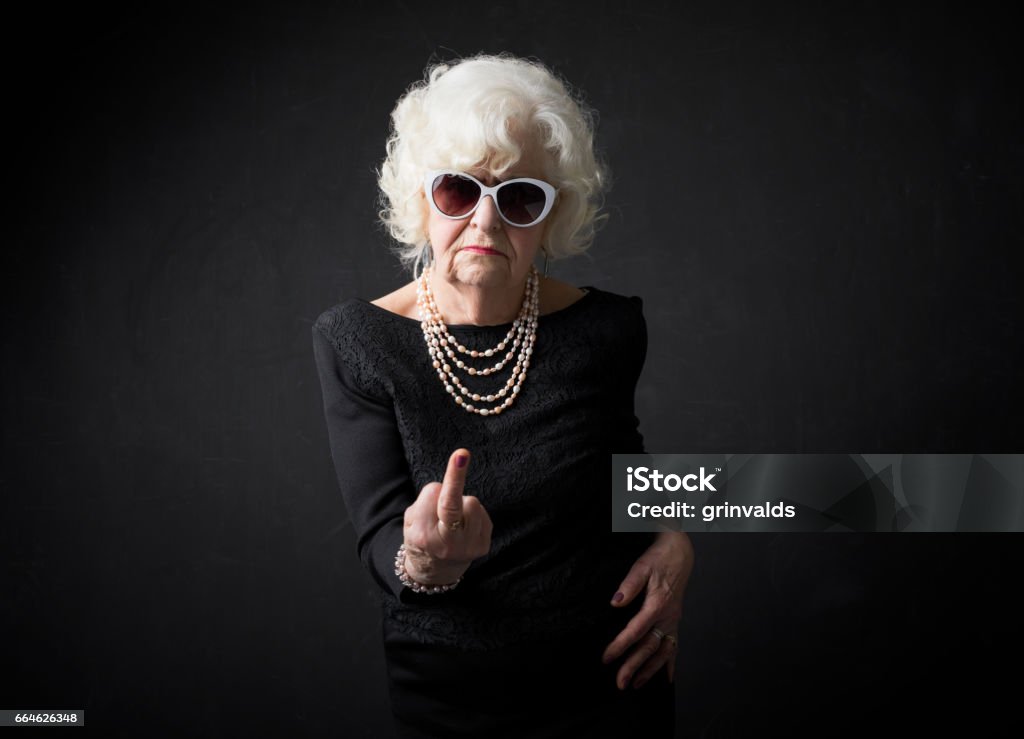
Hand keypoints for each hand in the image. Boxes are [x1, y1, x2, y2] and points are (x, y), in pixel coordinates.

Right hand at [402, 448, 492, 584]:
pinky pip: (481, 514)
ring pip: (471, 503)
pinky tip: (464, 525)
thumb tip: (448, 486)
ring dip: (462, 503)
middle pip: (452, 505)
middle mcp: (446, 543)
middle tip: (462, 454)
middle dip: (456, 478)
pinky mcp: (483, 547)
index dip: (441, 481)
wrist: (436, 570)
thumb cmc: (421, 536)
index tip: (460, 454)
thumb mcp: (411, 521)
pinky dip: (471, 514)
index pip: (433, 497)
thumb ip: (425, 503)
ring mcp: (467, 547)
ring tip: (453, 516)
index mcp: (423, 536)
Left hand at [602, 530, 693, 689]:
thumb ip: (629, 585)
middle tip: (620, 682)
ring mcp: (673, 621)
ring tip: (636, 685)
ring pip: (663, 652)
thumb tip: (615, 602)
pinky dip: (671, 664)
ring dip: (650, 670)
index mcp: (657, 605)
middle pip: (649, 647)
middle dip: (634, 667)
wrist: (680, 553)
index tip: (607, 658)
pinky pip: (674, 646)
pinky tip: (667, 678)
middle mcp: (667, 617)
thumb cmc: (659, 559)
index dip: (620, 646)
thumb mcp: (642, 567)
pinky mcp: (675, 621)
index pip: (635, 631)